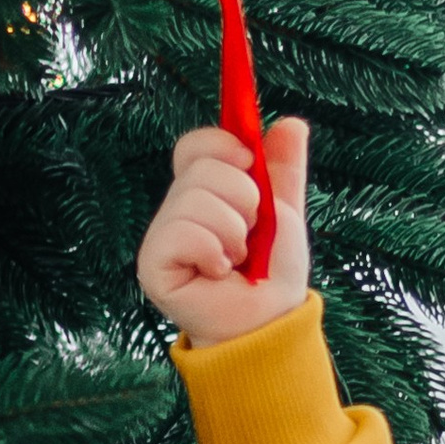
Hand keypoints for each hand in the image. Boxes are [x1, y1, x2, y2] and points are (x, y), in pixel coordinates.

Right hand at [136, 116, 312, 341]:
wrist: (271, 321)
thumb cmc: (273, 273)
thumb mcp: (284, 211)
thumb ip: (284, 168)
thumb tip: (292, 123)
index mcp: (203, 192)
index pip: (195, 146)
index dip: (222, 145)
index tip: (249, 164)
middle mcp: (177, 210)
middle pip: (201, 169)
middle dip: (243, 200)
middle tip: (248, 236)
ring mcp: (162, 237)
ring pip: (194, 199)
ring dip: (232, 231)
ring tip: (236, 260)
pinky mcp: (153, 265)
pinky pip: (182, 233)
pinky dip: (212, 251)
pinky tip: (217, 273)